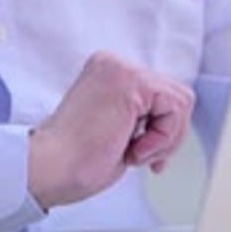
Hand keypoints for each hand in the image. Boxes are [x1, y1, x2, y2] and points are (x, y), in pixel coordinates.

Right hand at [28, 50, 193, 208]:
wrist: (50, 168)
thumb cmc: (75, 160)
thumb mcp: (116, 125)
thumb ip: (139, 113)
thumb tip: (174, 119)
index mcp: (107, 71)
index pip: (160, 93)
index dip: (161, 129)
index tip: (143, 153)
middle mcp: (114, 63)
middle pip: (175, 94)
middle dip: (169, 134)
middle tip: (141, 157)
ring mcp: (122, 68)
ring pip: (181, 101)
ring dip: (164, 138)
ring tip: (132, 153)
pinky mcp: (131, 81)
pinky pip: (175, 108)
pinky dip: (162, 138)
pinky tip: (132, 149)